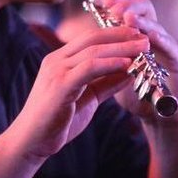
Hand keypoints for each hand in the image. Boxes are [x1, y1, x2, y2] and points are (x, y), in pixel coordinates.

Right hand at [13, 26, 149, 159]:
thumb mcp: (89, 98)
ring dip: (122, 47)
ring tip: (143, 47)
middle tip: (145, 36)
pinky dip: (110, 63)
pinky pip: (89, 68)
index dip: (116, 34)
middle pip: (93, 38)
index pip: (90, 38)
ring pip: (93, 50)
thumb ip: (107, 84)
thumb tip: (131, 71)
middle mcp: (57, 60)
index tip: (138, 35)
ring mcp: (57, 70)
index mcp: (60, 60)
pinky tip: (127, 63)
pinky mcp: (60, 85)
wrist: (32, 143)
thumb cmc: (58, 122)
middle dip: (122, 35)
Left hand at [100, 0, 177, 120]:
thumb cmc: (139, 95)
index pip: (130, 7)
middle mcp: (154, 37)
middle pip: (144, 7)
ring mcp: (168, 48)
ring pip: (156, 25)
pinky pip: (170, 47)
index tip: (104, 0)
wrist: (161, 118)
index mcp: (139, 36)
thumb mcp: (117, 73)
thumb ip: (106, 58)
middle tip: (113, 7)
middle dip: (129, 4)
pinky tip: (150, 36)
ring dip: (142, 20)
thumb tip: (83, 46)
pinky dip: (160, 40)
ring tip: (128, 17)